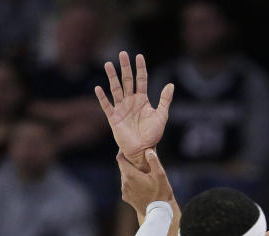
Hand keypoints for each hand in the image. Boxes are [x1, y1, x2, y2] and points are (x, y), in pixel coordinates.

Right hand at [95, 51, 173, 167]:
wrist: (143, 149)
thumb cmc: (153, 134)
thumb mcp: (161, 116)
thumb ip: (165, 100)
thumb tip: (171, 84)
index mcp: (142, 100)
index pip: (141, 80)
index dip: (140, 68)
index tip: (139, 56)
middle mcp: (131, 101)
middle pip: (127, 80)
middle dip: (125, 67)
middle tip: (122, 53)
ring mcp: (121, 108)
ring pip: (116, 89)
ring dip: (112, 77)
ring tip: (108, 64)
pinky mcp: (114, 118)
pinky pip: (107, 105)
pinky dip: (102, 97)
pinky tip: (98, 88)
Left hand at [117, 149, 173, 221]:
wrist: (158, 212)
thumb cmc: (160, 193)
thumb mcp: (160, 174)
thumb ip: (153, 160)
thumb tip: (147, 150)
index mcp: (130, 175)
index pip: (120, 158)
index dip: (122, 152)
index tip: (127, 148)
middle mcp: (124, 182)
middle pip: (123, 168)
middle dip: (129, 163)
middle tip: (138, 159)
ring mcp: (124, 191)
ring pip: (125, 178)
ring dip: (131, 174)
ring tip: (141, 173)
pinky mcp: (127, 198)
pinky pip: (127, 187)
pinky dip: (132, 183)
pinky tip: (141, 185)